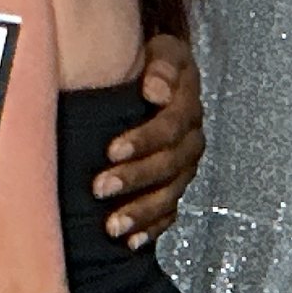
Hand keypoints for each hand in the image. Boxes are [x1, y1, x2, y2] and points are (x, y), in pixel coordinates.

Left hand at [94, 31, 204, 245]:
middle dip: (135, 178)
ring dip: (141, 212)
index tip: (112, 149)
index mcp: (187, 105)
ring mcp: (184, 167)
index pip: (171, 126)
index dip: (143, 139)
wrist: (157, 78)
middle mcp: (191, 139)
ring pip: (170, 194)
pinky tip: (132, 242)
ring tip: (112, 226)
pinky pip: (169, 214)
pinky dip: (151, 229)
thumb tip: (156, 90)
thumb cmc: (151, 62)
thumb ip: (162, 64)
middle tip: (100, 188)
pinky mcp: (175, 187)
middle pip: (170, 165)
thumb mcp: (161, 50)